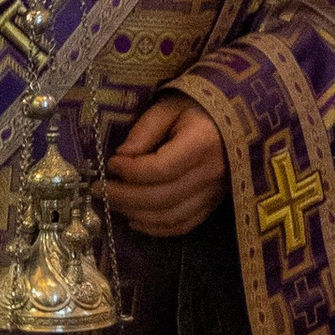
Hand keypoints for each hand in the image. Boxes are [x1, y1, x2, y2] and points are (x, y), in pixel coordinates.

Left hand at [108, 90, 228, 236]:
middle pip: (162, 198)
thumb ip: (144, 130)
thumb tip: (121, 156)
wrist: (236, 118)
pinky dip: (156, 228)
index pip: (161, 168)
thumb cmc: (199, 107)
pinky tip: (135, 219)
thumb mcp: (169, 106)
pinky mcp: (214, 204)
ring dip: (136, 214)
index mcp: (202, 143)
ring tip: (111, 203)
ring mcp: (215, 193)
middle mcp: (211, 173)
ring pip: (171, 217)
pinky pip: (184, 225)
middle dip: (124, 197)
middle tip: (98, 189)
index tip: (111, 163)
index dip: (131, 171)